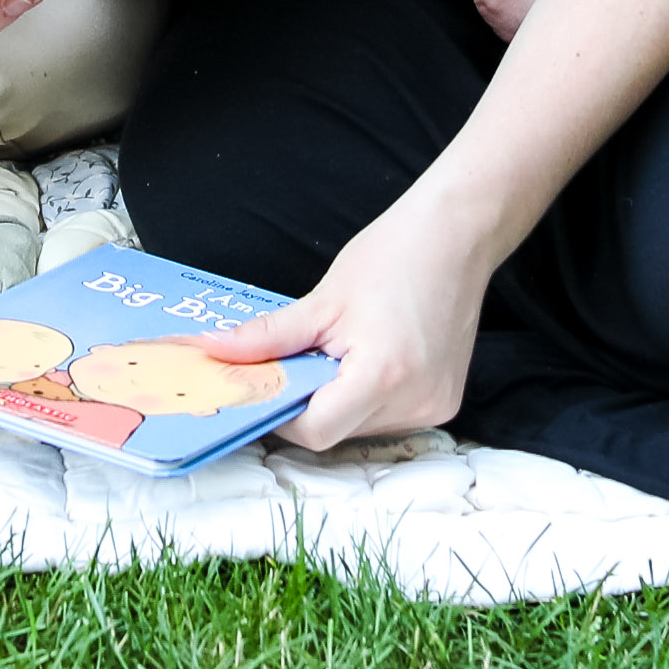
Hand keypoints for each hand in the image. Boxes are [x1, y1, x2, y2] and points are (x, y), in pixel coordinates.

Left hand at [206, 197, 494, 447]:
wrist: (456, 237)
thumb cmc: (392, 257)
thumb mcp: (323, 300)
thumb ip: (268, 336)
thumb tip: (212, 351)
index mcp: (383, 377)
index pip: (315, 431)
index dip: (281, 413)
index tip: (265, 384)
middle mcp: (415, 403)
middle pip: (338, 431)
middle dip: (308, 402)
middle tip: (296, 360)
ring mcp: (435, 408)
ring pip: (361, 426)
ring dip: (338, 401)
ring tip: (340, 351)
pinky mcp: (445, 403)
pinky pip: (389, 416)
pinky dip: (367, 397)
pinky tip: (368, 358)